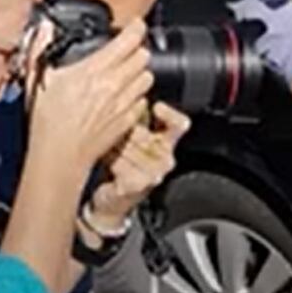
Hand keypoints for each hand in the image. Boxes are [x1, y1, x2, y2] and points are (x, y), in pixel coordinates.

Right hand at [26, 21, 152, 170]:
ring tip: (126, 73)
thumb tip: (46, 28)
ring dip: (139, 72)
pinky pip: (144, 100)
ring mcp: (125, 102)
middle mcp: (114, 84)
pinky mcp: (129, 119)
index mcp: (94, 70)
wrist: (59, 154)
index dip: (137, 28)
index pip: (129, 40)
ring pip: (148, 77)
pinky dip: (137, 96)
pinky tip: (123, 97)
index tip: (136, 25)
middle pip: (144, 56)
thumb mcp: (38, 79)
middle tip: (127, 51)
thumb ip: (41, 49)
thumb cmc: (47, 120)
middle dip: (138, 50)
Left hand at [86, 103, 189, 231]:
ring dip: (115, 151)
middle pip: (145, 134)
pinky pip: (121, 166)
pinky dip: (112, 165)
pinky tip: (112, 169)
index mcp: (167, 142)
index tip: (156, 107)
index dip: (169, 114)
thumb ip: (136, 117)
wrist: (113, 197)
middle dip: (125, 135)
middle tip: (117, 141)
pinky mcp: (140, 185)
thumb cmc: (122, 163)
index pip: (179, 124)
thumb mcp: (131, 136)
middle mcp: (166, 158)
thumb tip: (132, 95)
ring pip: (129, 149)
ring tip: (112, 155)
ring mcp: (155, 173)